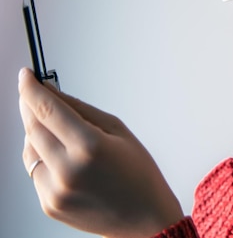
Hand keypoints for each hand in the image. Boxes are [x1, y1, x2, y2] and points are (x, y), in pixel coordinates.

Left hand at [19, 68, 183, 237]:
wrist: (144, 219)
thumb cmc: (139, 174)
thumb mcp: (119, 131)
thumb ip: (82, 110)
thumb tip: (53, 92)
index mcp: (89, 147)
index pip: (47, 110)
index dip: (31, 89)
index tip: (25, 76)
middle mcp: (67, 170)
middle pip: (32, 127)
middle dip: (30, 106)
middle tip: (33, 93)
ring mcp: (54, 191)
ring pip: (29, 149)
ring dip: (35, 132)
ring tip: (57, 129)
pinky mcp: (49, 204)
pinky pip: (34, 171)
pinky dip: (41, 156)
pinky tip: (61, 154)